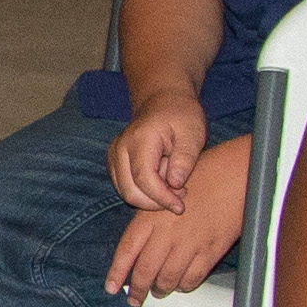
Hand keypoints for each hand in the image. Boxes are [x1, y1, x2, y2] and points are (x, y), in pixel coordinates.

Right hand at [102, 88, 207, 215]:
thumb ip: (184, 159)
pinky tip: (162, 183)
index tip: (181, 206)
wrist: (163, 101)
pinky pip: (125, 187)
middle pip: (129, 191)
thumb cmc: (181, 115)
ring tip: (172, 186)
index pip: (144, 179)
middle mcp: (120, 149)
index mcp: (140, 140)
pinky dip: (143, 193)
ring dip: (150, 199)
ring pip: (125, 192)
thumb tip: (175, 184)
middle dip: (155, 202)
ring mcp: (114, 156)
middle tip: (179, 197)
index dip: (162, 198)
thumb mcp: (192, 133)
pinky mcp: (115, 163)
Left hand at [104, 135, 249, 299]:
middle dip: (138, 289)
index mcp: (152, 216)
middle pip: (146, 270)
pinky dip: (184, 285)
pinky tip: (180, 285)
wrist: (237, 175)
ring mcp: (190, 244)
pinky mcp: (211, 252)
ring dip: (161, 289)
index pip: (127, 249)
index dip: (117, 272)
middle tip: (134, 300)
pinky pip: (192, 278)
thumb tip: (139, 243)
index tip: (110, 288)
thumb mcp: (166, 191)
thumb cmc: (203, 176)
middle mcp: (168, 233)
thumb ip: (152, 216)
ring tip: (158, 292)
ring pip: (168, 278)